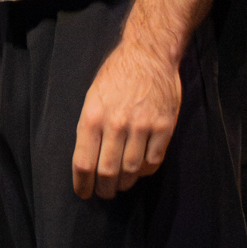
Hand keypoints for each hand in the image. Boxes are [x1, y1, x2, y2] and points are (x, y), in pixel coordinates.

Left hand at [72, 35, 181, 198]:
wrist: (148, 54)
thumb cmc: (115, 75)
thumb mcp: (92, 97)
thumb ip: (90, 127)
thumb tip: (88, 160)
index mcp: (93, 116)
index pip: (84, 163)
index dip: (83, 184)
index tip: (83, 193)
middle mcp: (116, 124)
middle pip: (108, 172)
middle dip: (104, 189)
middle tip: (104, 193)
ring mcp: (142, 126)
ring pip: (131, 171)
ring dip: (124, 184)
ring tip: (120, 185)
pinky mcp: (163, 128)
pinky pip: (153, 161)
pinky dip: (144, 171)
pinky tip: (139, 170)